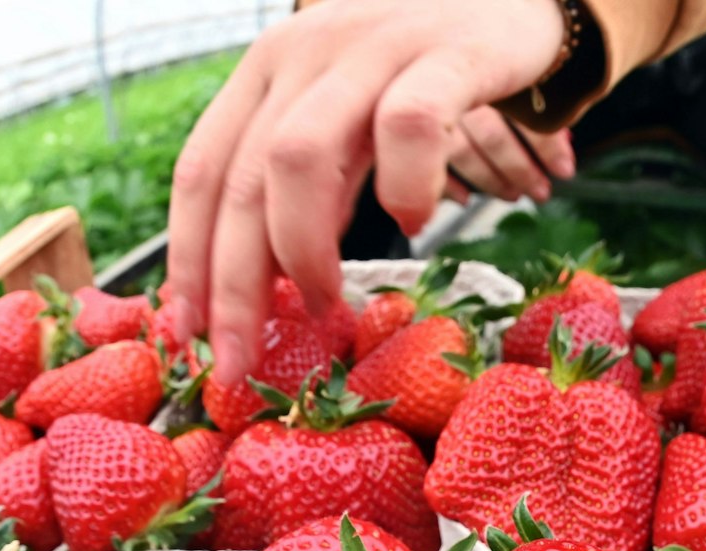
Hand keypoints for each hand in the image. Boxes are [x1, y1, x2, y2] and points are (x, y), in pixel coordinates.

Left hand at [166, 0, 565, 381]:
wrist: (517, 3)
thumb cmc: (427, 77)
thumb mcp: (349, 125)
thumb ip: (307, 189)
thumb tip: (266, 281)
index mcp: (269, 69)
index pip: (201, 171)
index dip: (188, 259)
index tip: (189, 332)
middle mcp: (306, 50)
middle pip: (241, 180)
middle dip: (234, 286)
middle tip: (242, 361)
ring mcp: (372, 47)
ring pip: (299, 157)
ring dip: (303, 250)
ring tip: (328, 304)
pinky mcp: (447, 53)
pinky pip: (408, 126)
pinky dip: (404, 186)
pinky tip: (415, 221)